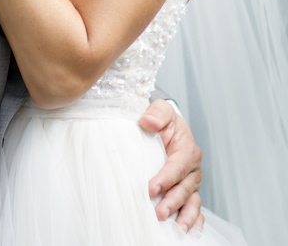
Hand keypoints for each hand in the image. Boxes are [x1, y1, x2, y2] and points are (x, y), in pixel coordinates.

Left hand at [140, 99, 203, 232]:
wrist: (167, 128)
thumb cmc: (164, 121)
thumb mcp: (162, 110)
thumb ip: (157, 113)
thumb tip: (148, 121)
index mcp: (188, 150)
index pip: (178, 166)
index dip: (165, 178)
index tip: (150, 188)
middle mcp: (193, 170)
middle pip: (185, 189)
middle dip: (172, 202)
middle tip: (159, 214)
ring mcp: (192, 184)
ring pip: (192, 203)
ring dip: (185, 218)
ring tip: (176, 230)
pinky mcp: (189, 194)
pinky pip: (195, 211)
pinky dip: (194, 223)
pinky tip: (188, 233)